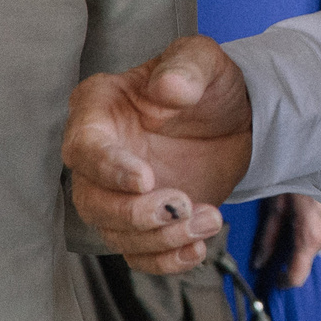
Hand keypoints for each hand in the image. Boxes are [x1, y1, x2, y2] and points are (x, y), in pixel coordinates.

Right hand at [62, 36, 254, 273]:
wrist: (235, 118)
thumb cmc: (207, 82)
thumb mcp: (202, 60)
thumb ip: (185, 67)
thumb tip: (169, 87)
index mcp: (99, 111)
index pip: (85, 148)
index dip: (110, 169)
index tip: (146, 179)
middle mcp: (98, 158)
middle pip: (93, 201)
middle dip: (135, 214)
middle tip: (182, 205)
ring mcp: (117, 194)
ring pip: (116, 233)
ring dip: (160, 238)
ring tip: (209, 220)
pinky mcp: (141, 222)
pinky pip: (139, 254)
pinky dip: (165, 260)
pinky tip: (197, 249)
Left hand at [255, 193, 320, 289]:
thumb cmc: (298, 176)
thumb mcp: (277, 204)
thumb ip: (269, 237)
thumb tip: (259, 262)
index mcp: (310, 235)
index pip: (298, 276)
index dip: (286, 281)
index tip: (280, 277)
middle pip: (313, 249)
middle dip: (304, 238)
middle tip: (298, 215)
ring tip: (315, 204)